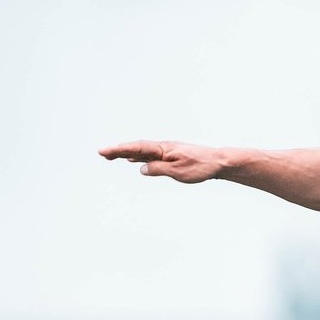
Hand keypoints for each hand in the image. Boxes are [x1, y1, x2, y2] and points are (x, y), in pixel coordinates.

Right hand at [99, 140, 227, 182]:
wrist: (218, 162)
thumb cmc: (200, 167)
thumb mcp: (178, 172)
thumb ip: (158, 169)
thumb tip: (141, 168)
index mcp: (163, 149)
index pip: (136, 148)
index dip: (119, 150)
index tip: (104, 151)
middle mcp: (163, 147)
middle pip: (136, 148)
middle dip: (118, 150)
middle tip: (101, 154)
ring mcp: (166, 151)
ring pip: (142, 151)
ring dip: (126, 153)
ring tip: (111, 157)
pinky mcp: (171, 156)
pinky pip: (150, 155)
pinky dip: (138, 157)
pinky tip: (133, 161)